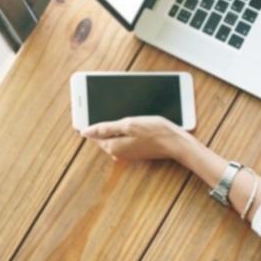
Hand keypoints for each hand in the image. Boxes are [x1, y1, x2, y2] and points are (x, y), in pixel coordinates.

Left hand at [79, 116, 193, 161]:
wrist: (175, 143)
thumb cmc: (154, 132)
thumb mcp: (128, 124)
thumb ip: (106, 128)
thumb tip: (85, 131)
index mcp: (113, 146)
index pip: (94, 134)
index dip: (91, 122)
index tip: (89, 109)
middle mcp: (118, 152)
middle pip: (103, 136)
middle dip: (103, 124)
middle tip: (105, 107)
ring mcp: (128, 152)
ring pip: (114, 137)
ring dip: (114, 127)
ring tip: (122, 113)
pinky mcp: (136, 150)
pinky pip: (124, 139)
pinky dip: (124, 130)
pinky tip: (133, 122)